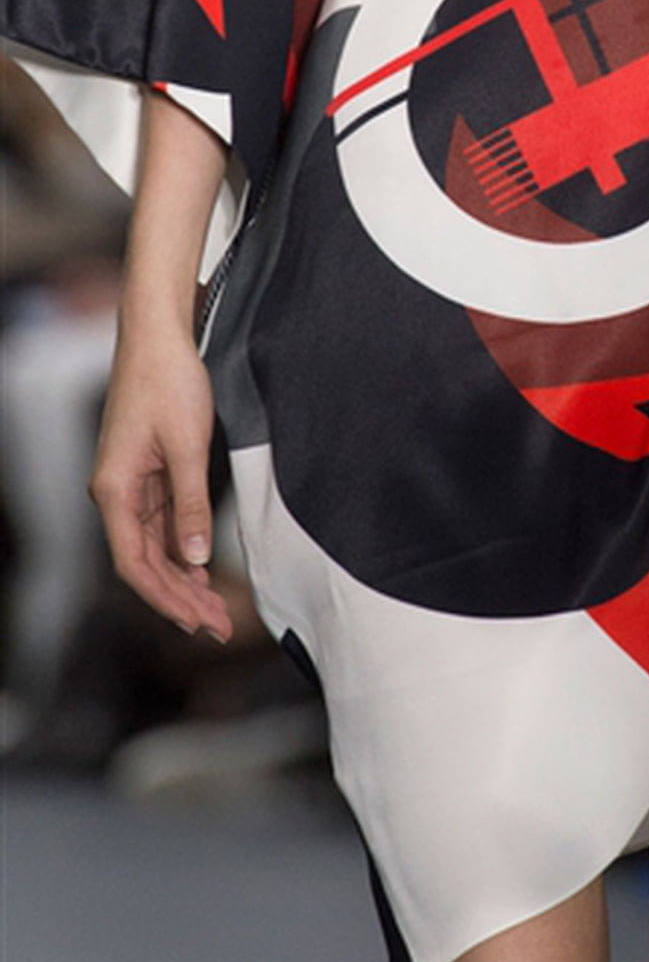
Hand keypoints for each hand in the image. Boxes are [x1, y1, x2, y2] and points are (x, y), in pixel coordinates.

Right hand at [89, 321, 234, 642]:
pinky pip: (160, 524)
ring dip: (182, 577)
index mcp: (115, 490)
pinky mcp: (145, 472)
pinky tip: (203, 568)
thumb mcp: (188, 445)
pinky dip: (182, 548)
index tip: (200, 622)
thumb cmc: (169, 381)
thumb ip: (192, 504)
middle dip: (180, 598)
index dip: (166, 599)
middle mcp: (116, 493)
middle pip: (144, 562)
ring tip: (216, 607)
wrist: (159, 335)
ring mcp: (130, 483)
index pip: (135, 564)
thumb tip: (197, 558)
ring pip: (153, 546)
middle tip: (220, 626)